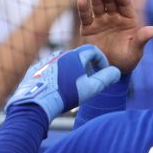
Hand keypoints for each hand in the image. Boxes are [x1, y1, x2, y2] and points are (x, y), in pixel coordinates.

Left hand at [5, 45, 120, 122]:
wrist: (37, 101)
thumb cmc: (67, 94)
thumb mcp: (92, 87)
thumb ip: (107, 78)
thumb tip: (116, 71)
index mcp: (75, 56)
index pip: (93, 51)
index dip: (102, 60)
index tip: (103, 72)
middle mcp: (60, 54)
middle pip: (78, 57)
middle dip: (86, 67)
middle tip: (89, 82)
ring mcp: (46, 61)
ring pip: (63, 63)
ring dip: (71, 72)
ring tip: (71, 88)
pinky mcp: (35, 69)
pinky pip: (50, 69)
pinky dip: (56, 76)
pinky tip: (57, 89)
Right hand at [77, 0, 152, 73]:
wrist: (110, 71)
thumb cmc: (126, 61)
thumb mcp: (136, 51)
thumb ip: (142, 39)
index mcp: (128, 20)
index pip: (124, 4)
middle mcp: (114, 18)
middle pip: (110, 1)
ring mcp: (101, 21)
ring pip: (98, 5)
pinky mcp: (88, 28)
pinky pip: (86, 16)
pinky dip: (83, 9)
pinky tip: (81, 0)